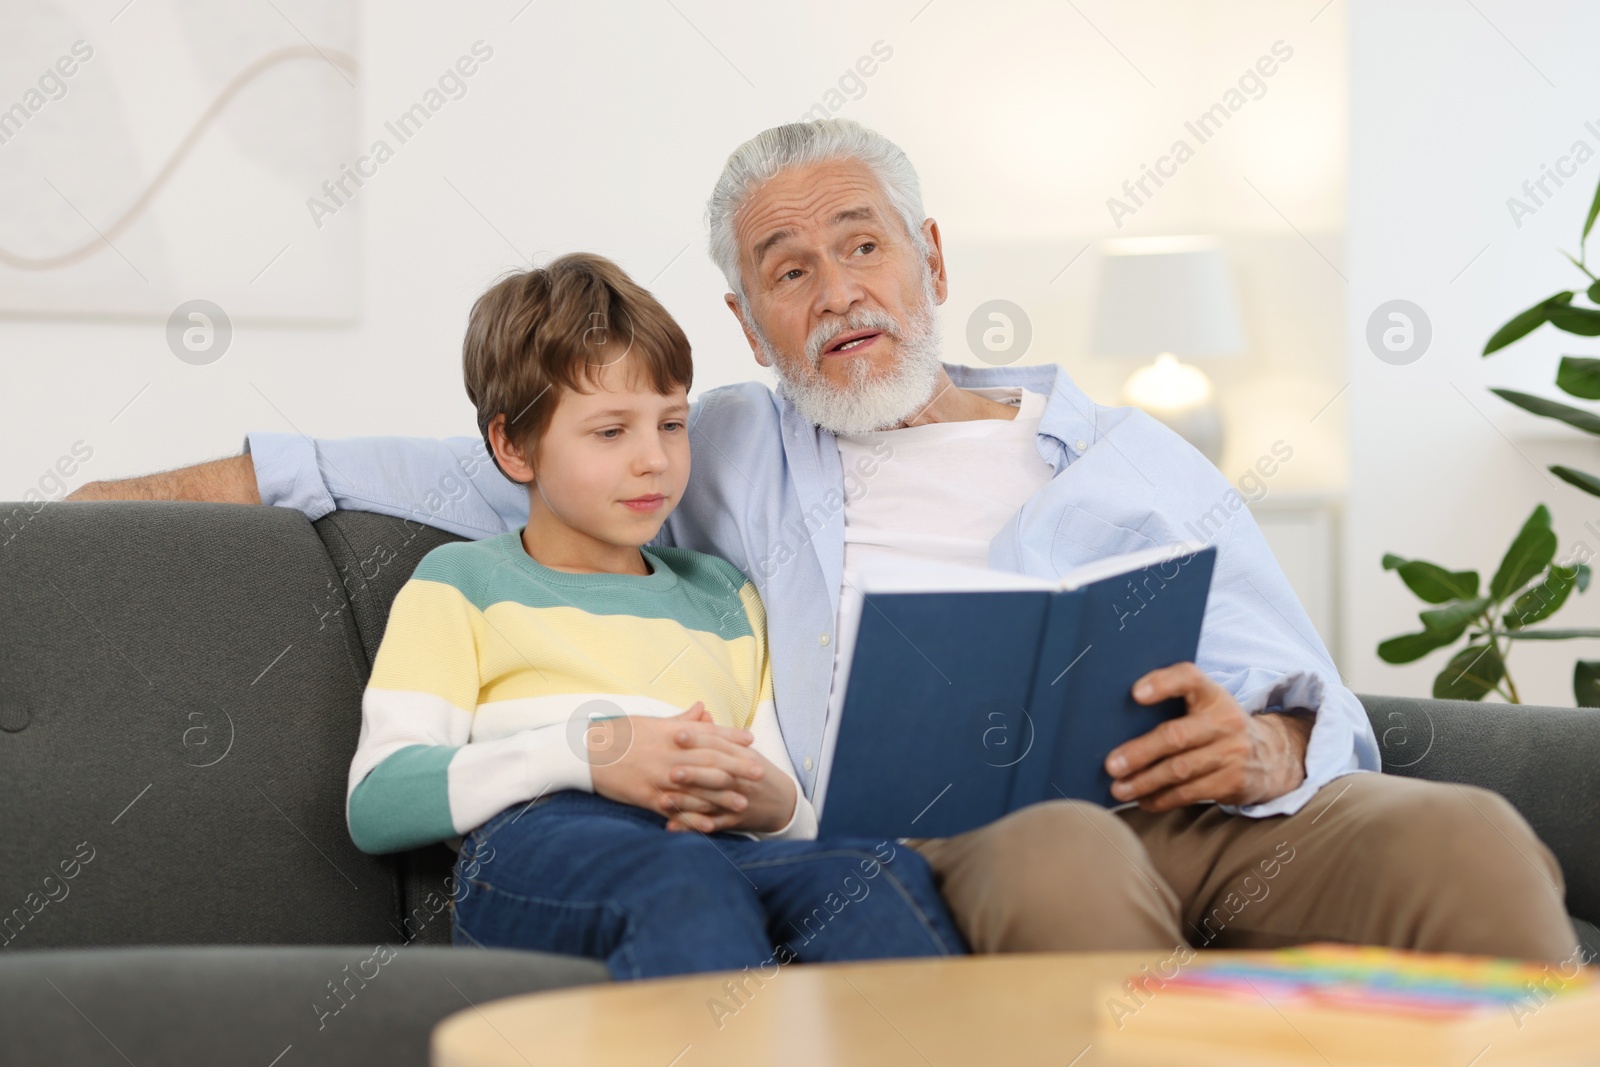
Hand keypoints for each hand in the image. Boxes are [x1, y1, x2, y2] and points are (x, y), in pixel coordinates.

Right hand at [587, 703, 760, 816]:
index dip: (730, 738)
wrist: (584, 753)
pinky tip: (709, 825)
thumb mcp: (650, 722)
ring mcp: (659, 777)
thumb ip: (680, 720)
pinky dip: (693, 818)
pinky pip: (675, 810)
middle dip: (736, 767)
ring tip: (743, 803)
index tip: (751, 741)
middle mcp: (669, 754)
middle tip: (759, 773)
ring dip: (721, 797)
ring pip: (697, 787)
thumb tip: (702, 709)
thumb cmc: (617, 735)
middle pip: (709, 761)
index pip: (707, 734)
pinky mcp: (647, 797)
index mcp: (670, 733)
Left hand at [657, 704, 797, 833]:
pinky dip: (691, 827)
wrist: (783, 802)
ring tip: (662, 801)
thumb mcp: (743, 750)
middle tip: (671, 771)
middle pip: (716, 774)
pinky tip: (671, 827)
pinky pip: (711, 825)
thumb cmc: (756, 771)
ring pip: (711, 802)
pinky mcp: (734, 821)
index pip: (718, 745)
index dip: (698, 739)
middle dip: (693, 773)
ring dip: (687, 803)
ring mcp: (737, 801)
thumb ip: (719, 733)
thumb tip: (700, 711)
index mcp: (742, 756)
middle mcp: (740, 778)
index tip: (676, 733)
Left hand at [1105, 662, 1313, 811]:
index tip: (1135, 693)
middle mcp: (1225, 721)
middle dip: (1139, 752)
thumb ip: (1174, 706)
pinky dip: (1162, 799)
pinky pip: (1190, 793)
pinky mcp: (1233, 782)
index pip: (1189, 678)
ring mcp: (1232, 753)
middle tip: (1111, 765)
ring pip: (1180, 770)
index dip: (1162, 683)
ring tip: (1119, 789)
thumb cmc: (1217, 727)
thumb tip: (1116, 721)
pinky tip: (1143, 801)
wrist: (1272, 755)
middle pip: (1176, 736)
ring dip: (1144, 782)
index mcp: (1213, 694)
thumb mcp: (1206, 706)